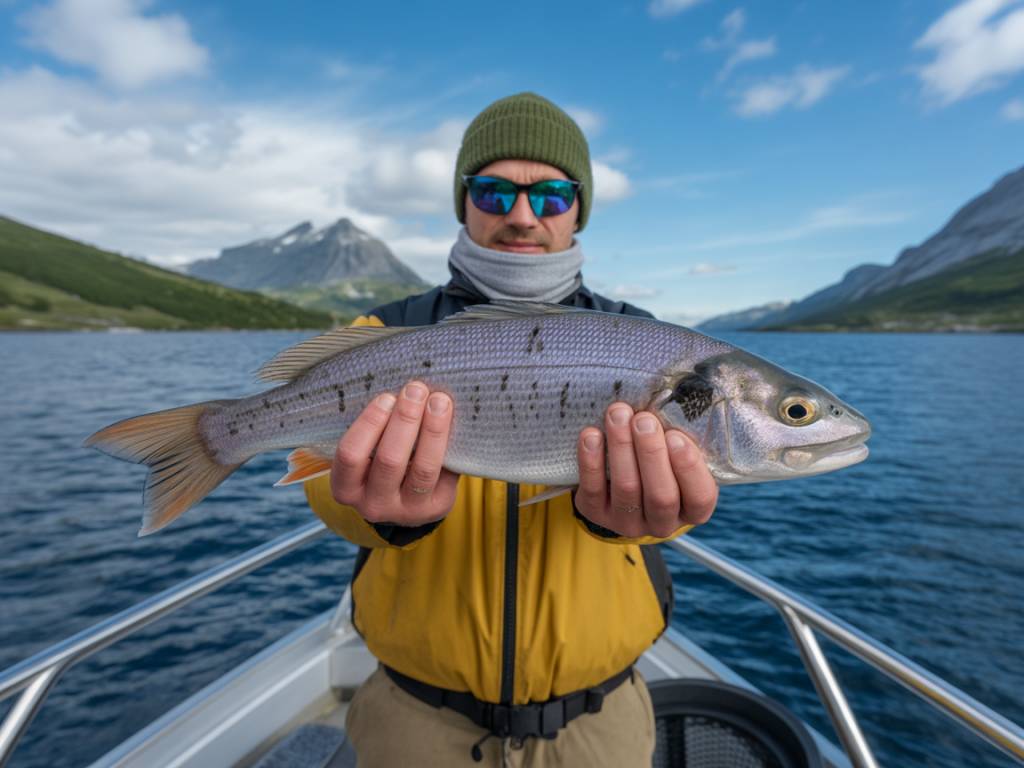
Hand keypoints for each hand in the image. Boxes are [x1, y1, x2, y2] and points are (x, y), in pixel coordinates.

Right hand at [331, 381, 458, 525]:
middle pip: (389, 460)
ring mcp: (407, 510)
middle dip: (405, 420)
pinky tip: (455, 420)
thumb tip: (400, 388)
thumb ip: (375, 428)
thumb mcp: (365, 452)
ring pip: (423, 469)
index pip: (351, 455)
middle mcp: (373, 504)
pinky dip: (451, 444)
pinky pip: (447, 473)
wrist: (405, 499)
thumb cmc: (379, 460)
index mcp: (346, 488)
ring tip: (440, 401)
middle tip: (416, 390)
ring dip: (433, 430)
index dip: (369, 424)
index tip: (387, 397)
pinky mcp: (437, 507)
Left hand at [575, 403, 717, 537]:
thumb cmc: (659, 459)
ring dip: (621, 447)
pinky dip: (591, 460)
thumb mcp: (676, 454)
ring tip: (618, 414)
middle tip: (643, 419)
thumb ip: (680, 437)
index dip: (689, 468)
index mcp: (691, 508)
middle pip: (661, 496)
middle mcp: (663, 523)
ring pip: (626, 489)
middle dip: (651, 453)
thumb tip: (672, 401)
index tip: (676, 436)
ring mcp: (628, 521)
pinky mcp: (596, 514)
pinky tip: (592, 434)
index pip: (700, 497)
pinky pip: (593, 490)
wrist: (618, 482)